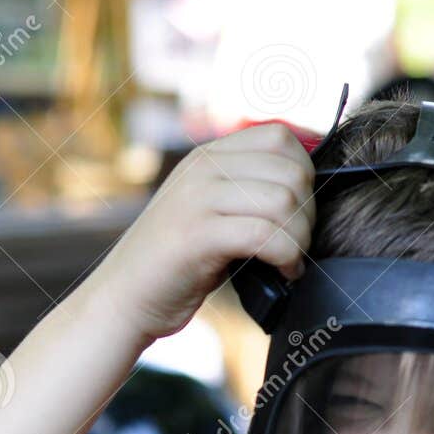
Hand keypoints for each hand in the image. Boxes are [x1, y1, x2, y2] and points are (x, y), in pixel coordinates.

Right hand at [85, 123, 314, 341]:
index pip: (280, 137)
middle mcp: (203, 168)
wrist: (124, 297)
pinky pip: (265, 235)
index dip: (305, 174)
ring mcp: (197, 199)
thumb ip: (245, 192)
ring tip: (291, 261)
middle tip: (298, 244)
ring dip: (300, 240)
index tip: (299, 212)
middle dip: (308, 213)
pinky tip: (284, 274)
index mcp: (208, 156)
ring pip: (284, 202)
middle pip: (291, 171)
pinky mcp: (197, 235)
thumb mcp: (210, 211)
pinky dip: (288, 258)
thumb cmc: (177, 263)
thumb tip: (305, 191)